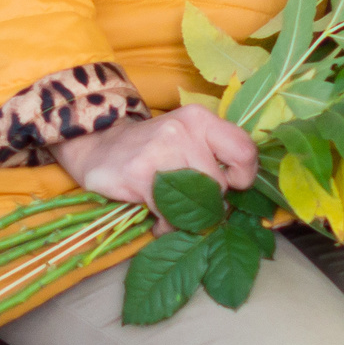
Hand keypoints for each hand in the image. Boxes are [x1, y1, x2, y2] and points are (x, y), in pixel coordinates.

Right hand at [53, 104, 257, 211]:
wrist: (98, 147)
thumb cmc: (153, 149)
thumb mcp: (187, 138)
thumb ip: (215, 157)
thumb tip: (239, 193)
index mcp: (200, 119)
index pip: (245, 151)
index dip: (243, 177)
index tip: (229, 185)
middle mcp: (183, 130)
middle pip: (219, 185)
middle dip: (207, 202)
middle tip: (189, 201)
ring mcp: (160, 151)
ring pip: (196, 203)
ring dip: (186, 217)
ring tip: (172, 209)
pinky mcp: (139, 174)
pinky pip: (168, 215)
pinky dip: (166, 225)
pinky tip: (156, 216)